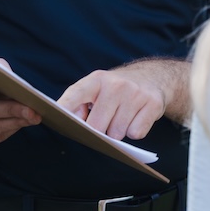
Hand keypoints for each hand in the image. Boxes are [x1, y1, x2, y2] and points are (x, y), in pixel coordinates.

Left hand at [57, 62, 175, 141]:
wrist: (153, 77)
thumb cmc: (118, 89)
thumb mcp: (98, 88)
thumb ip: (81, 103)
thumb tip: (73, 121)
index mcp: (97, 79)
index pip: (76, 94)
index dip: (65, 106)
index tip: (56, 116)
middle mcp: (116, 84)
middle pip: (97, 126)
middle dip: (99, 131)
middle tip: (106, 120)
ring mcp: (135, 93)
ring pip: (117, 133)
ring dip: (118, 131)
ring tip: (122, 116)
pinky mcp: (152, 104)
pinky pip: (136, 133)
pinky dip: (134, 131)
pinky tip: (135, 118)